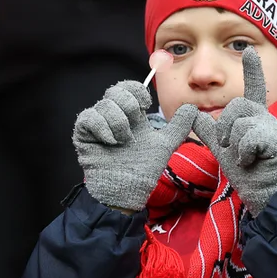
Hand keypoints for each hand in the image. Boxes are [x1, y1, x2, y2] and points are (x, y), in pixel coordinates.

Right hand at [73, 81, 198, 212]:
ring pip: (105, 104)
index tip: (145, 105)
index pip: (130, 87)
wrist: (128, 190)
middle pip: (116, 90)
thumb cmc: (144, 169)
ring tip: (124, 142)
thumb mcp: (165, 144)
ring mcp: (97, 124)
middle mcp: (113, 116)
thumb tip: (193, 108)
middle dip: (129, 106)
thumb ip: (178, 126)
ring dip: (119, 123)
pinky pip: (89, 117)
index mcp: (131, 115)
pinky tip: (111, 142)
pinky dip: (103, 127)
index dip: (138, 91)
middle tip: (134, 127)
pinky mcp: (83, 134)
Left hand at [192, 47, 276, 214]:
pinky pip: (247, 139)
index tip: (250, 51)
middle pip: (236, 105)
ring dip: (234, 145)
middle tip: (231, 147)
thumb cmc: (246, 169)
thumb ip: (208, 131)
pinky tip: (251, 161)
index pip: (253, 88)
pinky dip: (243, 154)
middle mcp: (264, 117)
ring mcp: (272, 128)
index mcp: (253, 116)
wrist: (264, 191)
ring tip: (245, 157)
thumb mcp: (221, 148)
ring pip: (239, 124)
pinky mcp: (275, 141)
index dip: (252, 70)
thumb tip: (193, 114)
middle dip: (225, 127)